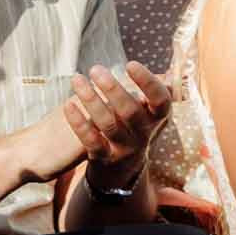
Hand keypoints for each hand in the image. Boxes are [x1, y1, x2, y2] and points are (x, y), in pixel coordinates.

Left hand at [64, 62, 171, 185]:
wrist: (120, 170)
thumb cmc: (131, 129)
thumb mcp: (146, 115)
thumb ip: (150, 96)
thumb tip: (167, 74)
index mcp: (155, 119)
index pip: (160, 101)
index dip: (148, 83)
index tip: (130, 64)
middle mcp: (142, 134)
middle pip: (131, 112)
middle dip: (113, 89)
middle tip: (96, 69)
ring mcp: (123, 148)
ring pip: (108, 124)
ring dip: (91, 100)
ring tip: (77, 79)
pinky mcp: (103, 158)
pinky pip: (91, 140)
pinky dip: (79, 122)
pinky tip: (68, 104)